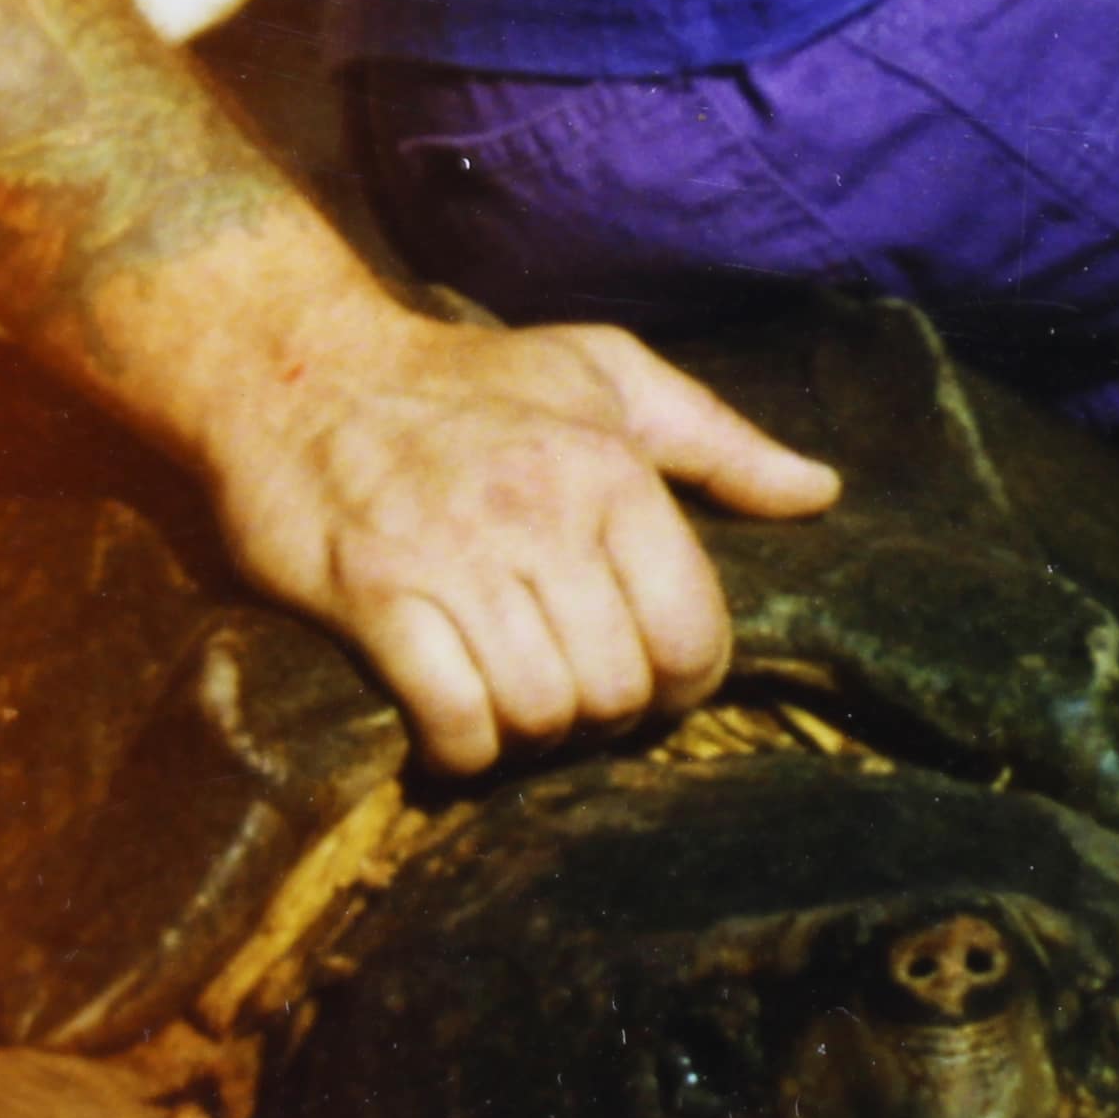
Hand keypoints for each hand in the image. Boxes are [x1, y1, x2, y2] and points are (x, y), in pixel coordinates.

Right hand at [192, 293, 840, 776]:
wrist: (298, 368)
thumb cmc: (466, 382)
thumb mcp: (604, 376)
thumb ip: (720, 442)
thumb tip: (821, 493)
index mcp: (610, 468)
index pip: (690, 632)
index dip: (680, 682)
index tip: (646, 676)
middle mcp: (541, 512)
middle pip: (617, 690)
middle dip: (601, 716)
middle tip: (568, 693)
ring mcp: (454, 556)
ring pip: (540, 712)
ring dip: (529, 733)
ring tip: (511, 704)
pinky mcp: (373, 596)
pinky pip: (452, 719)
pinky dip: (461, 749)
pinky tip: (453, 728)